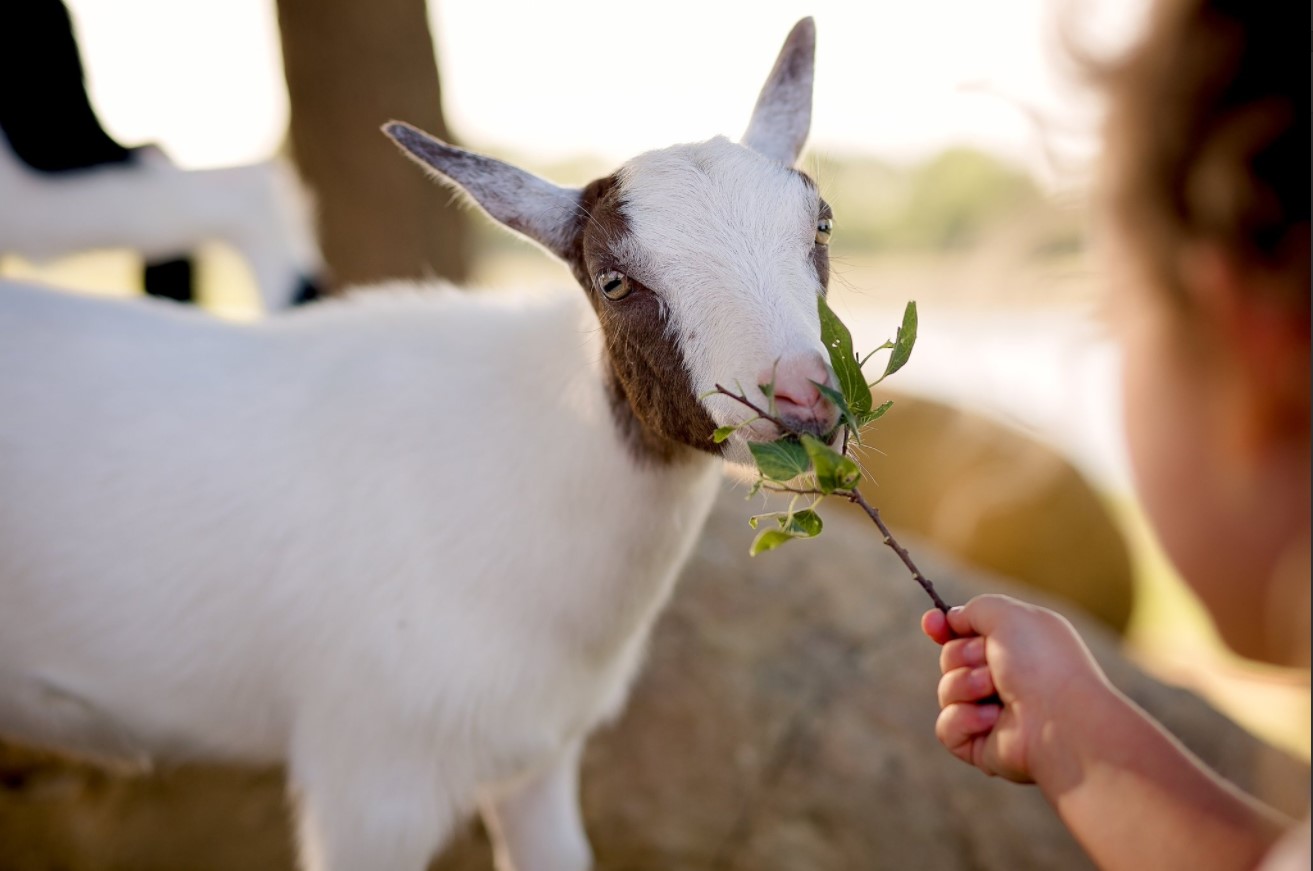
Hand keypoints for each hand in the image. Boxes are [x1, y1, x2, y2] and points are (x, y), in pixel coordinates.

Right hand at [922, 595, 1111, 786]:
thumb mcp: (1007, 614)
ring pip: (945, 690)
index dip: (944, 627)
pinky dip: (965, 719)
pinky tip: (992, 720)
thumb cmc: (1042, 663)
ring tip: (996, 692)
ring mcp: (992, 713)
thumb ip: (973, 609)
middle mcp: (1005, 679)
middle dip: (961, 655)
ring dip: (965, 685)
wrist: (1061, 719)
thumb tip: (951, 619)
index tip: (932, 623)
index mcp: (1016, 647)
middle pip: (950, 658)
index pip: (966, 634)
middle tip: (990, 663)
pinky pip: (946, 727)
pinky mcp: (979, 745)